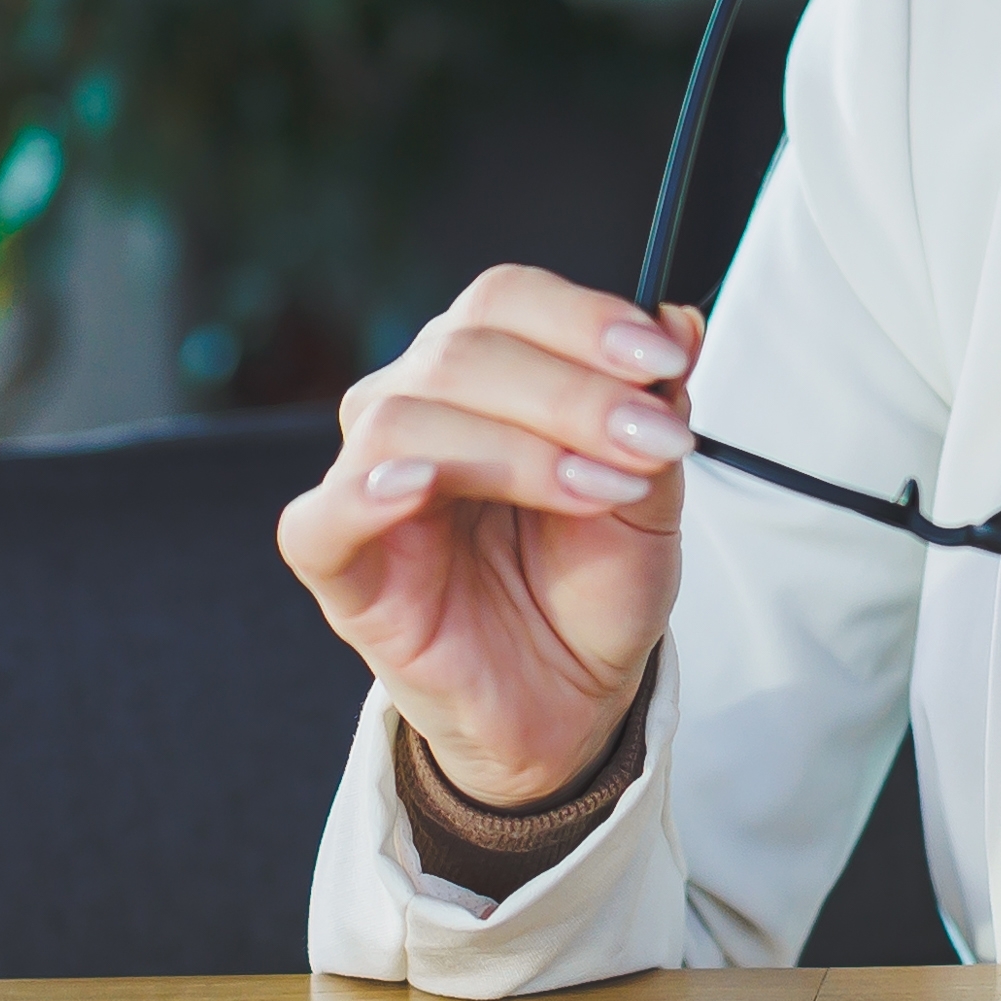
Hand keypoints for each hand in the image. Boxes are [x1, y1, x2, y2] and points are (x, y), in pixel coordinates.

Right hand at [276, 266, 698, 806]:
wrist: (568, 700)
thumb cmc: (589, 588)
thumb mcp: (649, 496)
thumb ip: (654, 411)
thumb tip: (679, 321)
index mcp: (483, 373)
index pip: (505, 301)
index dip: (582, 318)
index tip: (663, 361)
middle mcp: (416, 408)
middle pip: (462, 351)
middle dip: (573, 394)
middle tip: (654, 444)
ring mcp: (368, 485)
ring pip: (406, 419)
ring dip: (515, 448)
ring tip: (598, 490)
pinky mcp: (339, 567)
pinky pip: (321, 519)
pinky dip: (364, 495)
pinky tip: (420, 489)